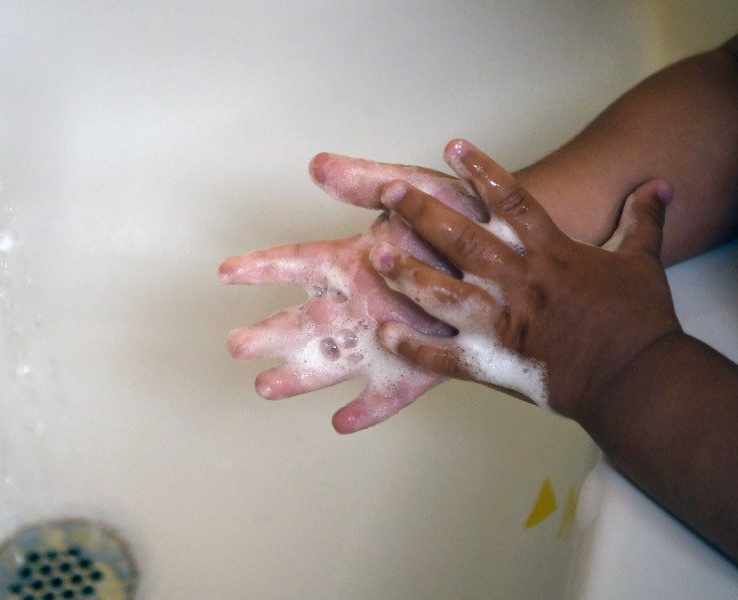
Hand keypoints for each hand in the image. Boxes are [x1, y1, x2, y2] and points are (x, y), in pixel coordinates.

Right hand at [219, 153, 484, 432]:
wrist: (512, 250)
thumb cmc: (459, 216)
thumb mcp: (413, 189)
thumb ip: (368, 183)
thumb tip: (318, 165)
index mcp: (354, 262)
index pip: (298, 262)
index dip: (261, 267)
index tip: (225, 271)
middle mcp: (362, 302)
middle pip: (305, 321)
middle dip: (270, 333)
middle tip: (236, 345)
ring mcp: (387, 335)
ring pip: (334, 360)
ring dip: (301, 375)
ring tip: (266, 386)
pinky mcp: (420, 365)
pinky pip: (390, 391)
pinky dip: (369, 409)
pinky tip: (342, 422)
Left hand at [370, 139, 681, 418]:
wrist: (638, 381)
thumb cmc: (640, 323)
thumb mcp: (644, 263)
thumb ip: (643, 221)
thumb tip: (658, 187)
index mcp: (552, 255)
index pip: (512, 201)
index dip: (480, 170)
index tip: (452, 146)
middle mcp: (521, 284)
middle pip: (464, 240)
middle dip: (424, 214)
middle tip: (391, 192)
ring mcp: (503, 325)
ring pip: (444, 294)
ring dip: (409, 274)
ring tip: (378, 255)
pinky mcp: (493, 363)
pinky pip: (443, 357)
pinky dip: (413, 346)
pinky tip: (385, 332)